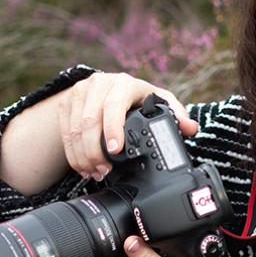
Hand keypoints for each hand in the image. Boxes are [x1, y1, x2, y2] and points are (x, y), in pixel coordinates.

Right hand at [57, 72, 197, 181]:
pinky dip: (72, 153)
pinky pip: (65, 132)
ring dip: (83, 156)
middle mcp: (99, 83)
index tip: (115, 150)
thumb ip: (176, 115)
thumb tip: (190, 128)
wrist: (111, 88)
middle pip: (89, 121)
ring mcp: (80, 92)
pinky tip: (83, 166)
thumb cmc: (139, 98)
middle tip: (104, 171)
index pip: (114, 105)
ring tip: (94, 172)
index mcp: (124, 83)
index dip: (112, 129)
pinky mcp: (67, 102)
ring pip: (74, 129)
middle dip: (95, 151)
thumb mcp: (160, 103)